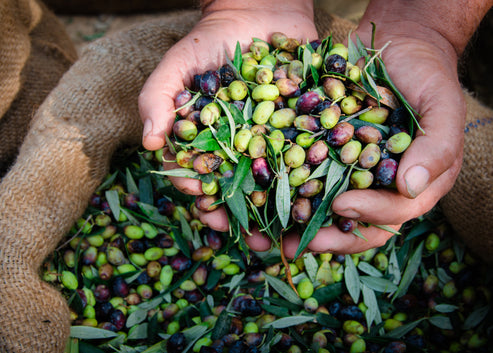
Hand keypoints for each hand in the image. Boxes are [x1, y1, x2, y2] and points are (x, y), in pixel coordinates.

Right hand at [139, 1, 316, 231]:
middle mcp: (239, 147)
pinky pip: (309, 154)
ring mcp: (272, 139)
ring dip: (280, 209)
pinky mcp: (303, 127)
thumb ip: (158, 99)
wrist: (260, 10)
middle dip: (243, 216)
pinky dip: (315, 176)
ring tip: (289, 233)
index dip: (201, 197)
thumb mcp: (177, 64)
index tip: (209, 211)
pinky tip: (322, 197)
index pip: (199, 177)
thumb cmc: (212, 38)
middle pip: (239, 188)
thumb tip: (149, 143)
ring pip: (275, 181)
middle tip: (252, 239)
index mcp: (206, 141)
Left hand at [250, 15, 465, 256]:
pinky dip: (275, 189)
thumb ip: (438, 145)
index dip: (368, 213)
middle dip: (320, 237)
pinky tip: (250, 194)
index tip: (342, 205)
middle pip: (351, 224)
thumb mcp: (442, 104)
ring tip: (258, 235)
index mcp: (410, 186)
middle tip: (290, 243)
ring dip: (288, 224)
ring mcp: (344, 174)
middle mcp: (375, 188)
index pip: (392, 213)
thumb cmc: (426, 74)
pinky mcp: (319, 156)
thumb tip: (411, 187)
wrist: (395, 44)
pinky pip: (297, 177)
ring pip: (318, 209)